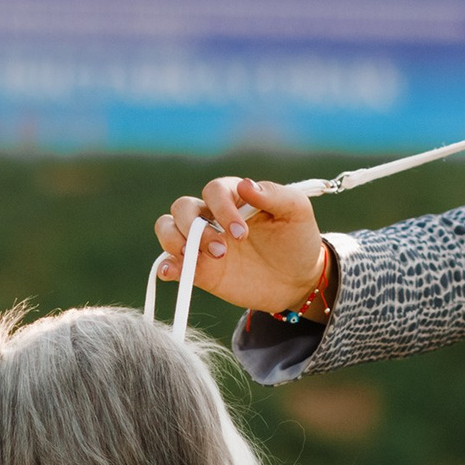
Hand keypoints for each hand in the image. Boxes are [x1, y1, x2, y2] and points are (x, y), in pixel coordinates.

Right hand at [152, 177, 327, 315]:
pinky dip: (166, 266)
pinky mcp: (200, 270)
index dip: (222, 209)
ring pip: (167, 229)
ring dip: (175, 241)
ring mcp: (202, 243)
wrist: (298, 280)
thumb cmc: (296, 239)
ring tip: (196, 258)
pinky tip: (170, 272)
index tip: (242, 234)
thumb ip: (274, 195)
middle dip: (195, 228)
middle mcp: (212, 216)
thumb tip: (245, 184)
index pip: (213, 191)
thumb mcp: (296, 212)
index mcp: (234, 197)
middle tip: (222, 250)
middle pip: (182, 208)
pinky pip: (171, 263)